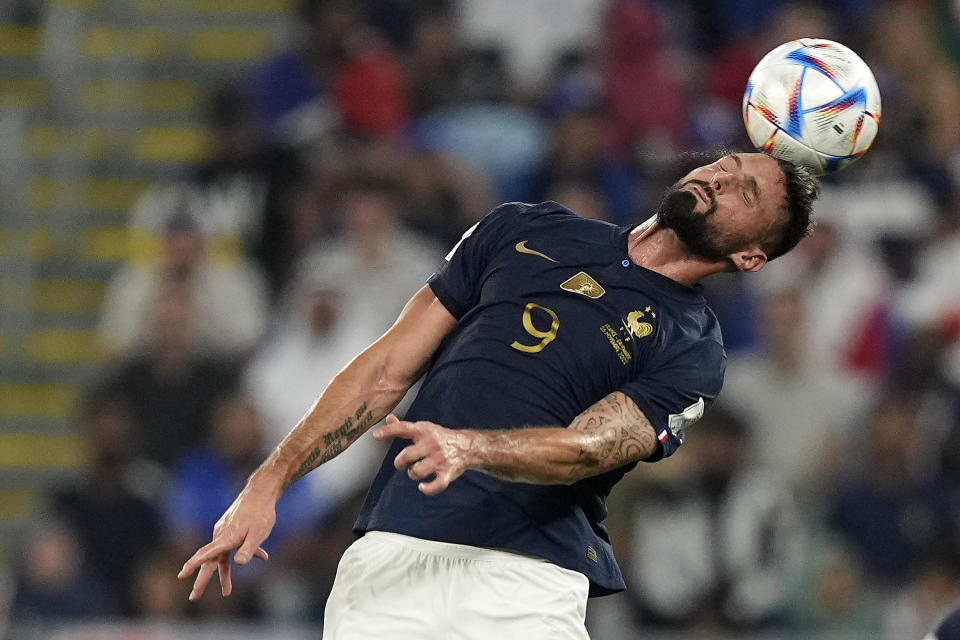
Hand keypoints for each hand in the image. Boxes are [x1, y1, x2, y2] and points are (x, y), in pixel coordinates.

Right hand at [177, 484, 275, 599]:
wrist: (261, 492)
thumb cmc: (261, 514)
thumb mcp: (259, 533)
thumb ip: (249, 549)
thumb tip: (238, 563)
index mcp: (226, 538)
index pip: (207, 554)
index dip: (194, 565)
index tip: (182, 574)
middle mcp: (221, 535)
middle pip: (209, 561)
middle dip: (202, 580)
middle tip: (193, 597)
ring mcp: (224, 532)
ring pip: (221, 556)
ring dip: (223, 573)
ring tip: (226, 591)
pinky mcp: (230, 528)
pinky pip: (232, 546)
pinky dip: (240, 555)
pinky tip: (262, 556)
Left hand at [373, 414, 472, 494]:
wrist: (468, 446)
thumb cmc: (440, 438)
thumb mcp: (424, 429)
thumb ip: (405, 426)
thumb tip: (389, 419)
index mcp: (424, 431)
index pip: (403, 428)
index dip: (388, 431)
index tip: (375, 435)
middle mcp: (431, 444)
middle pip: (406, 456)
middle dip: (400, 462)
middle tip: (403, 463)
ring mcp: (440, 460)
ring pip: (417, 472)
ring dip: (413, 474)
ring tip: (416, 471)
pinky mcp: (447, 473)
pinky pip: (435, 486)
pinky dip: (427, 489)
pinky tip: (423, 486)